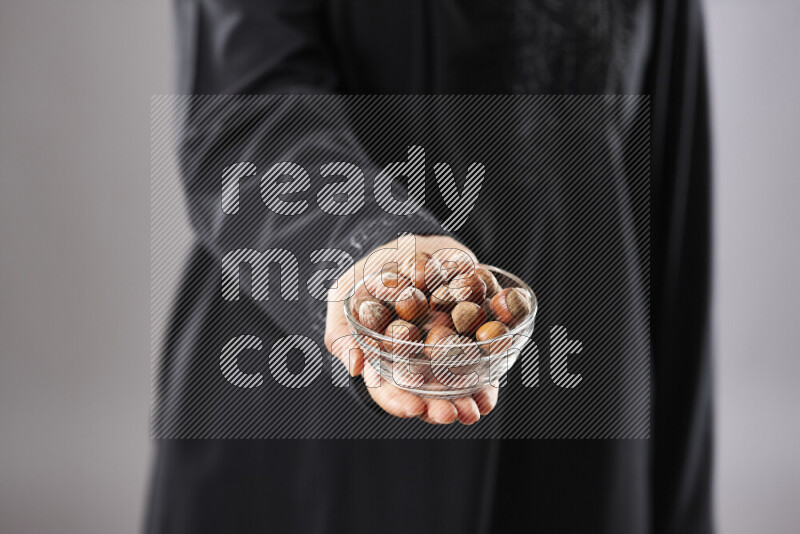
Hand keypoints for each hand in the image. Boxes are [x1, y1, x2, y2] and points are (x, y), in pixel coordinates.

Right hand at [324, 235, 498, 424]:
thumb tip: (354, 366)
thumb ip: (342, 333)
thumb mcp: (342, 300)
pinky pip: (482, 347)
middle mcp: (416, 359)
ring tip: (476, 407)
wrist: (404, 244)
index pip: (389, 389)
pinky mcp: (470, 326)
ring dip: (469, 395)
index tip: (413, 408)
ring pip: (458, 378)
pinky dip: (492, 363)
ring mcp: (445, 345)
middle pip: (428, 391)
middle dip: (440, 406)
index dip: (400, 401)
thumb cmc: (365, 277)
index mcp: (385, 360)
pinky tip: (497, 377)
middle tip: (451, 414)